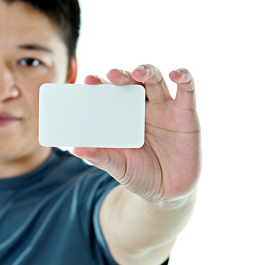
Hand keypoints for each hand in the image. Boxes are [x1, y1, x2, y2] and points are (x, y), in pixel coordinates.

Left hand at [73, 65, 200, 201]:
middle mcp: (142, 106)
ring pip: (156, 80)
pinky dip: (184, 77)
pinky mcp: (186, 113)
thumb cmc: (139, 174)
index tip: (88, 81)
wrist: (168, 193)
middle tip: (111, 75)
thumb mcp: (118, 166)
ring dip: (147, 71)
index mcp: (122, 114)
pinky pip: (187, 90)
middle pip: (132, 81)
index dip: (100, 83)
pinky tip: (175, 74)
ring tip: (138, 71)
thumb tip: (76, 150)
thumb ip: (100, 157)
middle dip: (122, 75)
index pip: (109, 92)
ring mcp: (164, 107)